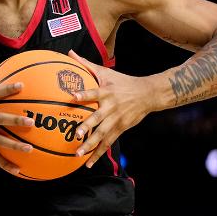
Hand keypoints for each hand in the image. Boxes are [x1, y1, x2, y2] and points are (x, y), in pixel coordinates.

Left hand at [68, 51, 152, 167]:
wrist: (147, 94)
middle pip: (98, 118)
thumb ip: (86, 64)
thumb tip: (69, 52)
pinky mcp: (121, 128)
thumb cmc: (122, 82)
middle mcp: (111, 107)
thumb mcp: (106, 72)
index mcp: (106, 92)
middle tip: (75, 134)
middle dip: (87, 126)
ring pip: (102, 134)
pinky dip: (98, 153)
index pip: (93, 92)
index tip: (72, 96)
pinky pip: (108, 142)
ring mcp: (116, 119)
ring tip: (78, 153)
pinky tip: (88, 163)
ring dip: (90, 144)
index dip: (83, 94)